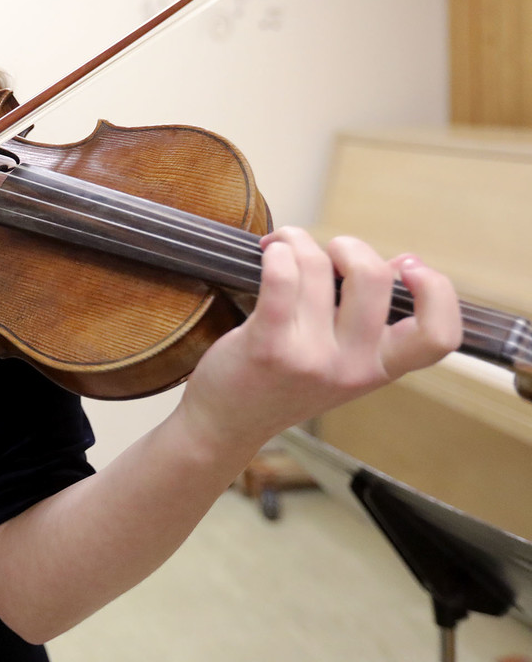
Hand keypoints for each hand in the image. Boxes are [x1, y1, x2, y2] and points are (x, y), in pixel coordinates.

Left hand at [178, 227, 461, 454]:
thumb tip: (402, 263)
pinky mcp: (267, 345)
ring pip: (319, 267)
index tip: (409, 266)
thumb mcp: (340, 362)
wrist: (227, 424)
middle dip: (349, 246)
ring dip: (299, 241)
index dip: (438, 292)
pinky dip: (277, 252)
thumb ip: (371, 320)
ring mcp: (309, 358)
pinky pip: (281, 279)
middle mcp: (350, 367)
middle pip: (374, 279)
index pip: (438, 337)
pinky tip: (269, 252)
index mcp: (378, 370)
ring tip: (283, 245)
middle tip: (326, 251)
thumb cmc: (282, 384)